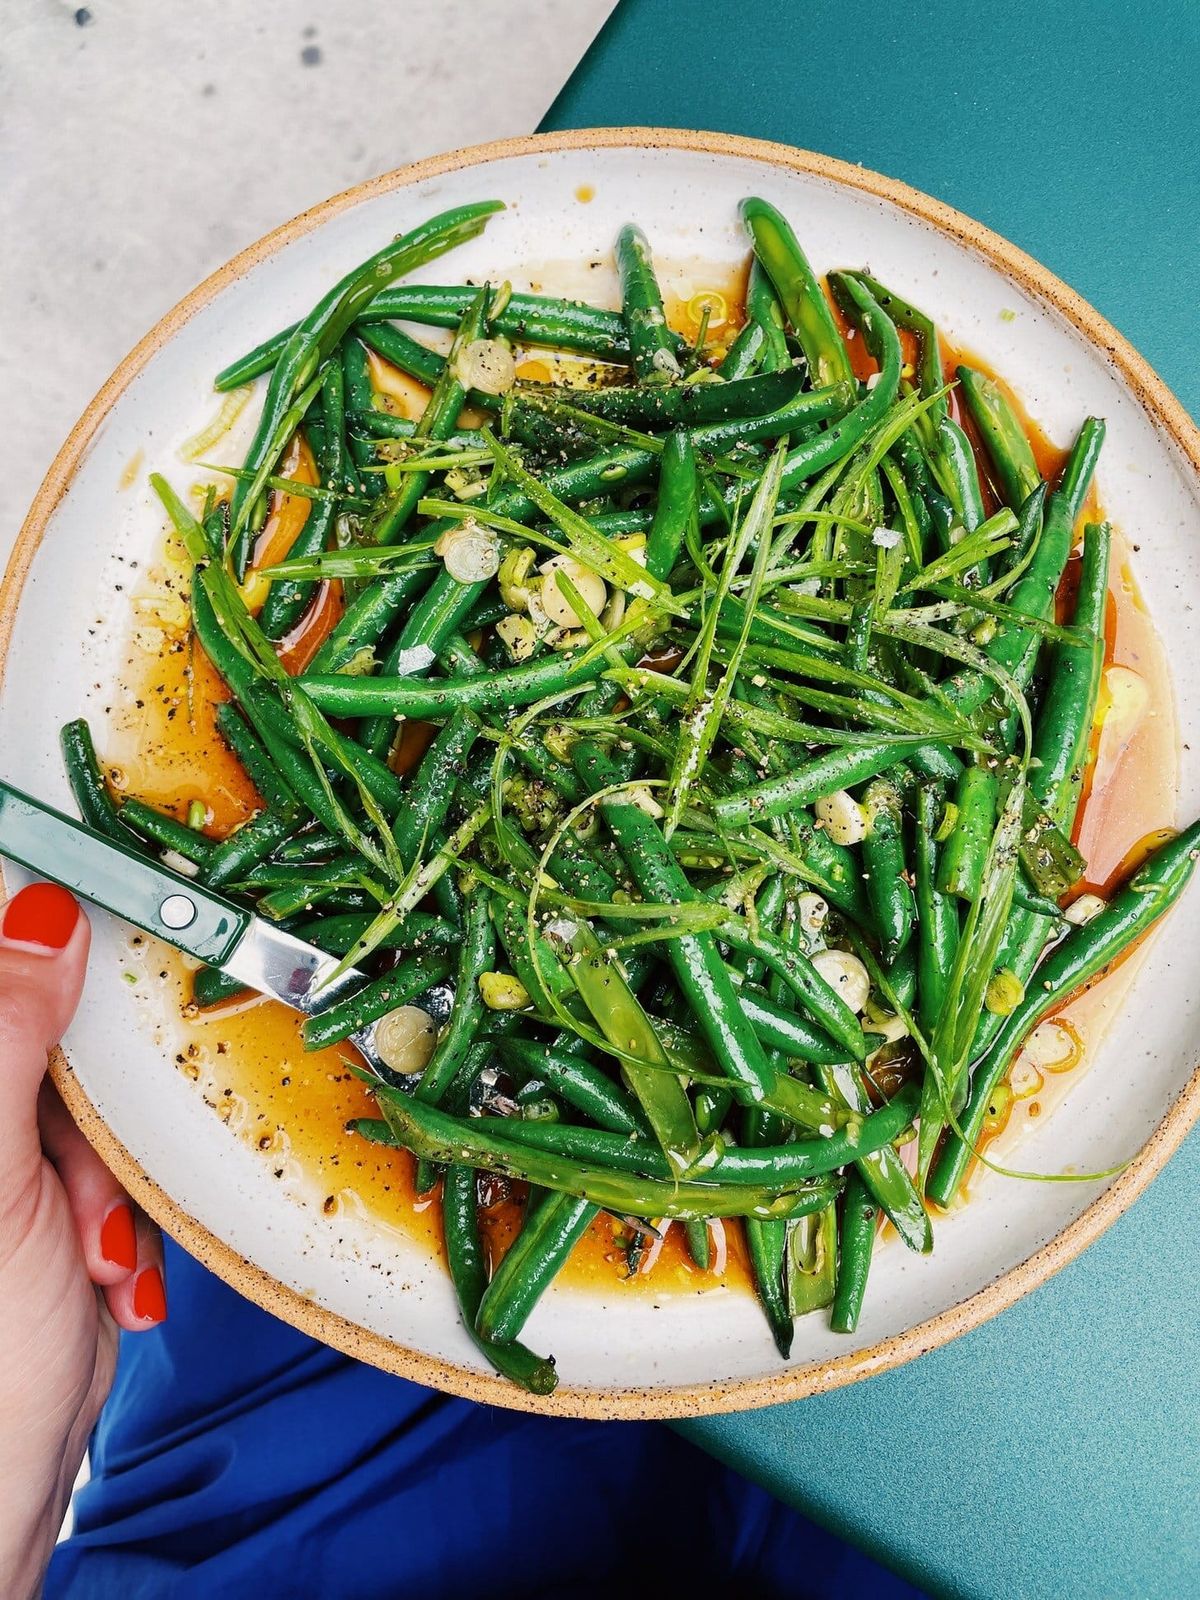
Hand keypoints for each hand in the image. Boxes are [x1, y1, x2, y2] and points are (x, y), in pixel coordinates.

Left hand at [0, 883, 165, 1598]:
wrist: (9, 1475)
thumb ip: (7, 1040)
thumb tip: (39, 919)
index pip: (1, 966)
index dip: (39, 933)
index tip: (107, 909)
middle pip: (52, 1032)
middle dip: (91, 1102)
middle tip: (85, 1167)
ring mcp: (13, 1154)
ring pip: (100, 1094)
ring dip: (118, 1166)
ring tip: (90, 1240)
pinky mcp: (63, 1194)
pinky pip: (122, 1152)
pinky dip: (131, 1204)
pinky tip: (103, 1262)